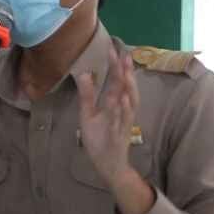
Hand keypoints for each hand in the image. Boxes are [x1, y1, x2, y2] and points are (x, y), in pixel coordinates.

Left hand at [74, 52, 139, 182]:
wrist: (108, 164)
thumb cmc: (99, 137)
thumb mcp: (88, 114)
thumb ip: (87, 95)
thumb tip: (84, 73)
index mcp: (114, 104)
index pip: (116, 82)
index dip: (115, 67)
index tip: (114, 48)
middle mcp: (122, 111)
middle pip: (125, 89)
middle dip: (125, 73)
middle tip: (123, 55)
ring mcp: (122, 123)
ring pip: (128, 104)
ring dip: (128, 89)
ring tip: (125, 73)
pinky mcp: (118, 136)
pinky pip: (121, 122)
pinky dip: (122, 111)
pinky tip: (121, 100)